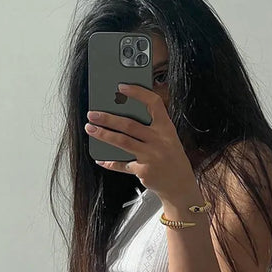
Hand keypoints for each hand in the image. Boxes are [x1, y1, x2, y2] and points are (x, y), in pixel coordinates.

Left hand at [85, 83, 195, 201]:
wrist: (180, 185)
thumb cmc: (171, 158)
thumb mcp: (168, 139)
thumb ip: (151, 128)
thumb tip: (122, 116)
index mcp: (166, 128)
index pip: (153, 103)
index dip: (137, 93)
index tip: (121, 87)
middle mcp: (159, 141)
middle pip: (130, 125)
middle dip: (108, 118)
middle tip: (92, 113)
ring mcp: (151, 157)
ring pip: (122, 142)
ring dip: (103, 134)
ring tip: (91, 128)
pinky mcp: (143, 171)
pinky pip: (122, 164)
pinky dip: (110, 162)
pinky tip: (100, 158)